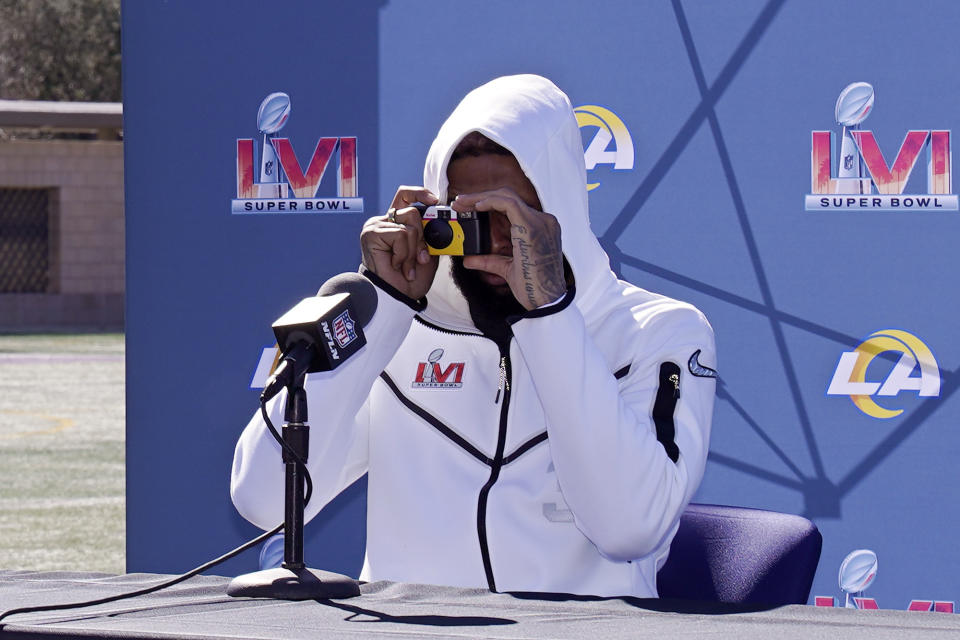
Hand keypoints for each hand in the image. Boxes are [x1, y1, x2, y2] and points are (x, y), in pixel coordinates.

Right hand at [360, 187, 438, 299]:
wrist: (398, 297)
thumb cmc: (409, 279)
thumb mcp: (428, 252)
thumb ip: (431, 235)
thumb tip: (442, 221)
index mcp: (396, 223)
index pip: (405, 196)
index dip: (420, 193)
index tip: (434, 200)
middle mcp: (384, 222)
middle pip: (413, 211)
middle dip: (422, 238)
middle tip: (420, 258)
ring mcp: (376, 226)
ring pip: (410, 225)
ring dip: (413, 250)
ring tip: (406, 265)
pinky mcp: (372, 233)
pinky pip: (401, 235)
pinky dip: (404, 254)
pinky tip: (396, 265)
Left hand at [453, 189, 565, 309]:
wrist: (545, 301)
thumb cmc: (533, 288)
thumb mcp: (507, 269)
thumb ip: (489, 261)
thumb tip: (468, 260)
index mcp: (540, 229)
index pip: (512, 206)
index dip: (489, 203)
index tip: (468, 208)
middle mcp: (543, 221)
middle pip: (509, 197)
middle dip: (480, 197)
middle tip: (459, 202)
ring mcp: (540, 222)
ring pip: (507, 196)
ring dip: (481, 197)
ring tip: (462, 203)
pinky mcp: (532, 227)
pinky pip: (509, 204)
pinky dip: (490, 201)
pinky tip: (476, 207)